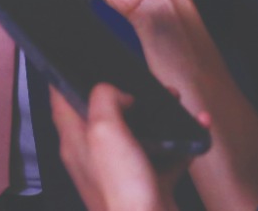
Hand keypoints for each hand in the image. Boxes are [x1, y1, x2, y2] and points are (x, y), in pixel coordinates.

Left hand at [50, 84, 187, 210]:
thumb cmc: (123, 193)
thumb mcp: (105, 132)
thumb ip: (104, 100)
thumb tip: (116, 91)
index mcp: (76, 143)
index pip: (60, 104)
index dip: (65, 81)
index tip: (75, 63)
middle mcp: (95, 158)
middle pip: (105, 116)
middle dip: (126, 96)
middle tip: (143, 84)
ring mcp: (123, 172)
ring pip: (139, 133)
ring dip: (159, 116)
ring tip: (175, 101)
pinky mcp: (149, 184)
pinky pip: (166, 156)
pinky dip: (181, 143)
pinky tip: (197, 129)